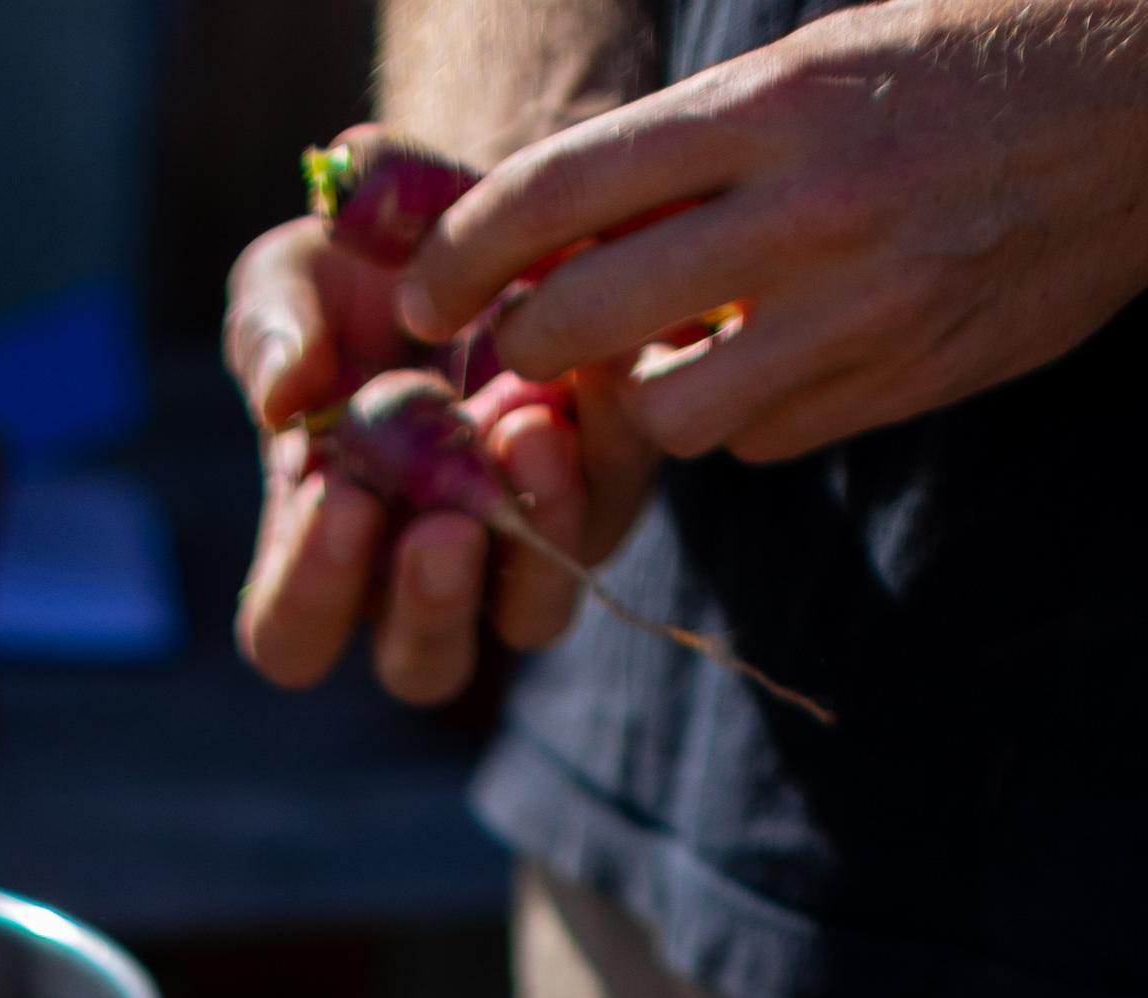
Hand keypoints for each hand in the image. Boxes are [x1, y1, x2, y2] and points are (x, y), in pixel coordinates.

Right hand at [226, 202, 654, 697]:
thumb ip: (269, 331)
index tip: (338, 499)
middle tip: (443, 531)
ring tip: (529, 433)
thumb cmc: (363, 264)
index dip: (310, 594)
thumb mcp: (293, 275)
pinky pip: (606, 509)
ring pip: (531, 616)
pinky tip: (586, 371)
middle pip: (422, 664)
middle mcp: (418, 573)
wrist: (482, 203)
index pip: (295, 637)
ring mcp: (516, 547)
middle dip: (433, 606)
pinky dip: (599, 450)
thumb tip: (282, 392)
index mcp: (325, 545)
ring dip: (532, 545)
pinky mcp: (600, 493)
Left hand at [400, 0, 1147, 459]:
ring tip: (667, 351)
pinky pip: (765, 438)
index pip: (564, 190)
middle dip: (531, 348)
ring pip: (672, 412)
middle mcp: (805, 210)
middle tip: (525, 343)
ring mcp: (859, 308)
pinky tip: (768, 362)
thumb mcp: (819, 61)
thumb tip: (561, 234)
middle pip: (590, 321)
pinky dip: (741, 416)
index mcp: (773, 107)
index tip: (420, 295)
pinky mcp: (904, 378)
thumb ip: (695, 146)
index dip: (467, 253)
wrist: (1138, 99)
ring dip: (643, 398)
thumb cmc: (962, 60)